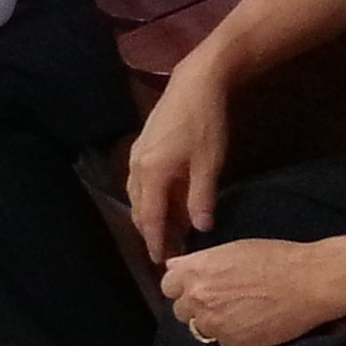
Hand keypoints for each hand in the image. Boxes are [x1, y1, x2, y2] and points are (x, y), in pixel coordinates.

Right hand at [126, 68, 230, 264]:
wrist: (195, 84)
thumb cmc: (205, 124)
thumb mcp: (209, 164)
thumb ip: (202, 198)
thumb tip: (201, 229)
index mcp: (152, 174)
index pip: (150, 217)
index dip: (156, 240)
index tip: (161, 261)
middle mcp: (136, 168)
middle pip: (139, 209)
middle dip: (151, 231)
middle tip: (166, 250)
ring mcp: (136, 157)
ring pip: (137, 196)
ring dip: (149, 215)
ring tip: (166, 230)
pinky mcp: (141, 148)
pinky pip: (140, 183)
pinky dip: (149, 198)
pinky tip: (164, 201)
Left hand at [160, 237, 345, 345]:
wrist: (310, 281)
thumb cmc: (276, 258)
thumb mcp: (231, 250)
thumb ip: (197, 262)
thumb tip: (173, 267)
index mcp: (194, 272)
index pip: (167, 286)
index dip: (182, 286)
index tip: (196, 286)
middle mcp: (198, 299)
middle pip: (181, 310)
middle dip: (196, 306)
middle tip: (222, 299)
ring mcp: (214, 323)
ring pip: (201, 329)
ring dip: (214, 322)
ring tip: (240, 311)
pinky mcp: (234, 341)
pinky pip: (224, 342)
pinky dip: (234, 335)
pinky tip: (252, 322)